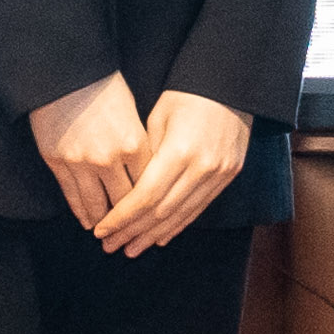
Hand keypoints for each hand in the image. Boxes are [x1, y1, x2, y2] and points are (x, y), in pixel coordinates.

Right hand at [27, 71, 145, 232]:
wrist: (64, 72)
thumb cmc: (103, 86)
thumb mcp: (132, 112)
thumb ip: (139, 144)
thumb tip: (145, 172)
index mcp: (134, 143)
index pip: (148, 185)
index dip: (152, 203)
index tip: (155, 215)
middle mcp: (109, 158)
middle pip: (125, 201)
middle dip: (131, 220)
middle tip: (134, 233)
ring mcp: (81, 163)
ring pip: (97, 205)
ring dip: (104, 223)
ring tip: (108, 233)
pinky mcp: (58, 163)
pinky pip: (72, 196)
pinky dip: (81, 212)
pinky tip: (87, 221)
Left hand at [94, 91, 252, 257]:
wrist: (231, 84)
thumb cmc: (187, 95)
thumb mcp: (158, 118)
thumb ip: (146, 157)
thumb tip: (129, 192)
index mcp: (179, 151)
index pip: (145, 196)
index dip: (122, 217)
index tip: (102, 230)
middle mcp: (202, 167)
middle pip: (161, 211)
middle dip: (133, 232)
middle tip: (110, 247)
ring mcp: (219, 174)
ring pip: (181, 215)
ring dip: (154, 235)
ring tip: (131, 249)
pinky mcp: (229, 176)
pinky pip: (200, 208)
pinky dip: (178, 225)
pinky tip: (161, 238)